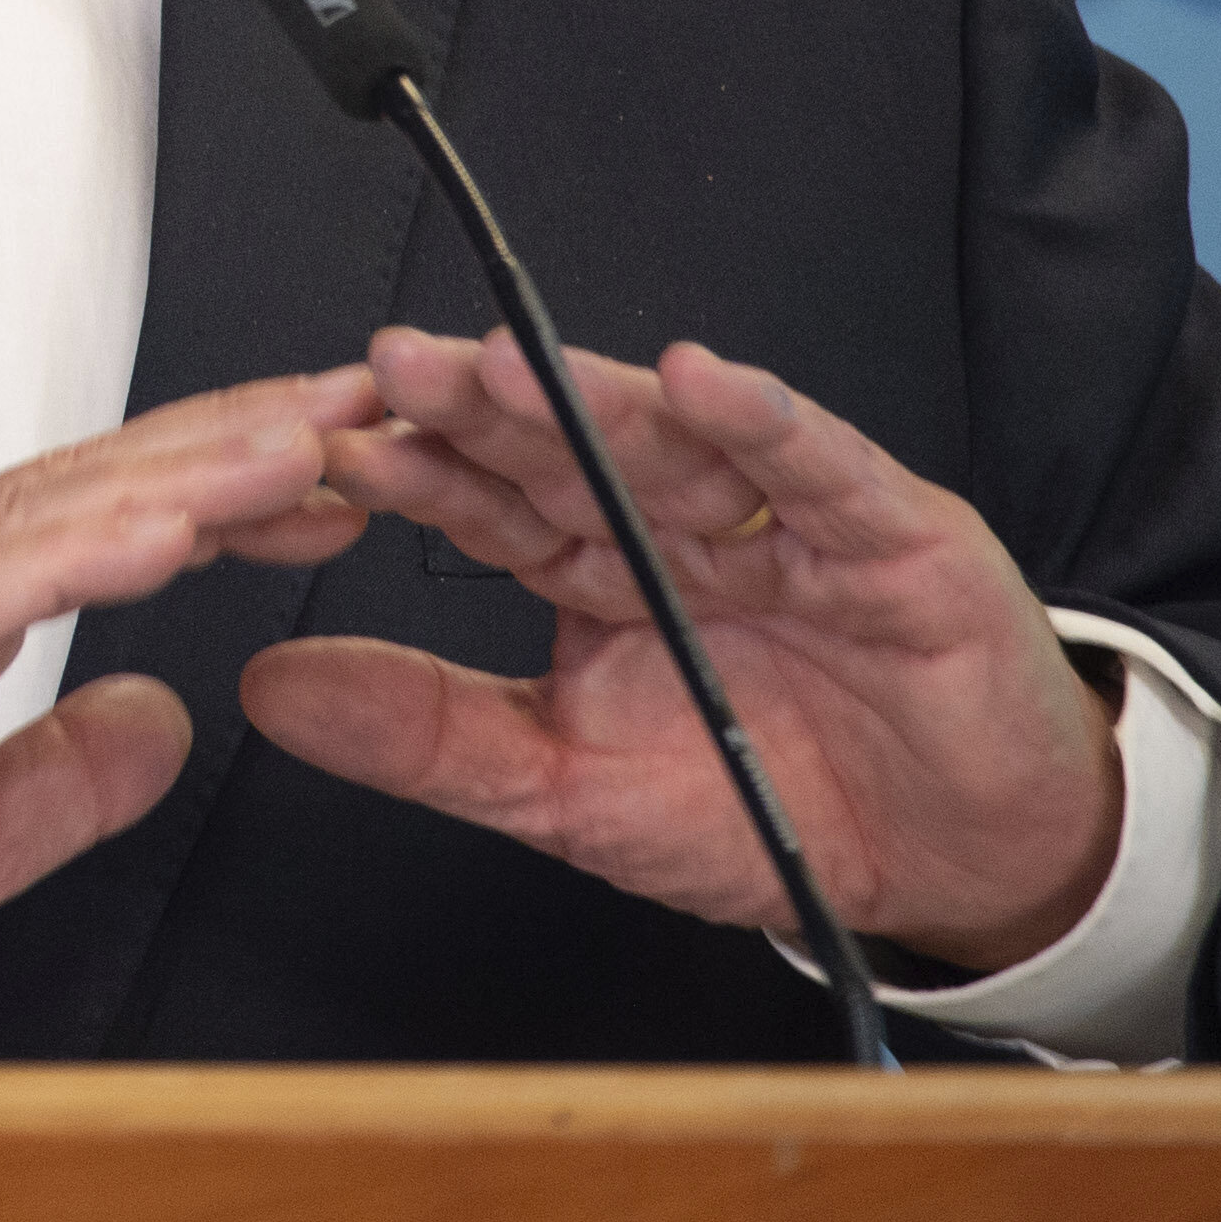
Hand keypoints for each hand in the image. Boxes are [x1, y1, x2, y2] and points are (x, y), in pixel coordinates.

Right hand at [0, 369, 376, 1062]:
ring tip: (297, 449)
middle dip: (227, 446)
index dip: (213, 486)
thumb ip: (58, 777)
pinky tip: (170, 531)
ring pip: (42, 515)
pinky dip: (78, 553)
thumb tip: (159, 724)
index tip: (325, 474)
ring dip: (182, 476)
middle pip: (83, 486)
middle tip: (355, 411)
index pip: (88, 521)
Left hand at [246, 327, 1124, 976]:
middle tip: (391, 369)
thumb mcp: (569, 792)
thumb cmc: (771, 804)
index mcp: (596, 571)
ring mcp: (781, 520)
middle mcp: (677, 527)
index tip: (318, 448)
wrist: (952, 857)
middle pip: (564, 449)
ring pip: (673, 442)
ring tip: (508, 364)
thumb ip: (430, 737)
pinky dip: (765, 423)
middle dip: (477, 406)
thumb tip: (268, 688)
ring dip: (593, 396)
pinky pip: (820, 469)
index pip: (484, 506)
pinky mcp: (889, 535)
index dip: (409, 473)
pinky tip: (702, 383)